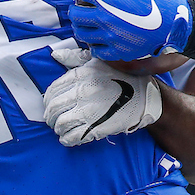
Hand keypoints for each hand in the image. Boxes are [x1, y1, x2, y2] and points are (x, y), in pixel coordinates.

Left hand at [42, 47, 162, 146]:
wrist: (147, 95)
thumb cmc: (122, 76)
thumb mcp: (98, 61)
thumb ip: (75, 58)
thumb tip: (55, 55)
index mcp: (80, 76)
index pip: (52, 90)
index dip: (48, 100)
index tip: (49, 104)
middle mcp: (82, 93)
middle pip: (54, 108)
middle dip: (50, 116)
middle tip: (52, 119)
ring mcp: (89, 111)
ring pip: (61, 123)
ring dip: (57, 128)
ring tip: (60, 129)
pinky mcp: (98, 127)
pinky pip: (74, 136)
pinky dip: (66, 139)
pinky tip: (67, 138)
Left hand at [69, 0, 192, 61]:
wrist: (175, 22)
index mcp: (108, 0)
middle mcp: (105, 20)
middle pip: (75, 15)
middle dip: (75, 7)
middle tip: (81, 5)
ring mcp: (111, 38)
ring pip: (82, 34)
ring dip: (81, 26)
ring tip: (86, 21)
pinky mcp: (118, 51)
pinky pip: (96, 51)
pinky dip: (93, 44)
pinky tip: (98, 37)